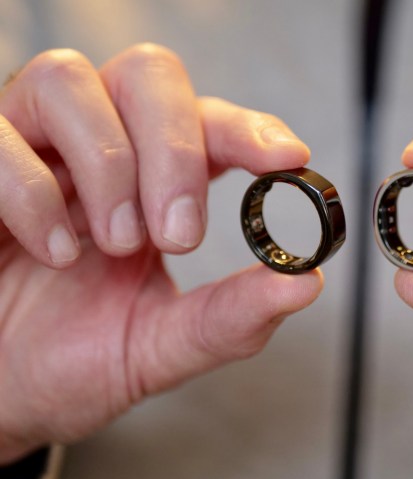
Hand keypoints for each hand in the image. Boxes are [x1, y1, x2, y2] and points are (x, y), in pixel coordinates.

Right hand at [0, 44, 321, 462]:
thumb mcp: (162, 345)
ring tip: (113, 245)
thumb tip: (307, 282)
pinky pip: (0, 135)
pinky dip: (33, 191)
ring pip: (73, 80)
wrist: (0, 394)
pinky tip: (52, 251)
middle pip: (150, 75)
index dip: (251, 128)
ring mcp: (34, 147)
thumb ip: (231, 317)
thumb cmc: (74, 359)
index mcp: (156, 182)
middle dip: (175, 149)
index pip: (211, 122)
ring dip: (108, 166)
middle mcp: (100, 147)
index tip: (288, 158)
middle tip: (178, 235)